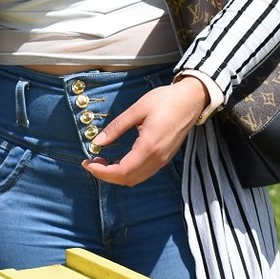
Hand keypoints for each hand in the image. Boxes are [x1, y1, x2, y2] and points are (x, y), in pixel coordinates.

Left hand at [81, 74, 208, 186]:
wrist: (192, 99)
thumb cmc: (165, 100)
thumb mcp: (137, 109)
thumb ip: (116, 127)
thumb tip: (97, 142)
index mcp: (149, 146)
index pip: (121, 171)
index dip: (102, 172)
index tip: (87, 163)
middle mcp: (157, 158)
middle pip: (128, 179)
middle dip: (106, 175)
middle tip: (92, 162)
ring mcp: (163, 160)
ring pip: (136, 178)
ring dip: (117, 175)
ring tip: (102, 162)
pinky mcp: (165, 157)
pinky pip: (144, 173)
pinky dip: (128, 172)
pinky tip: (118, 161)